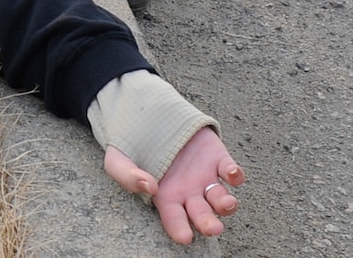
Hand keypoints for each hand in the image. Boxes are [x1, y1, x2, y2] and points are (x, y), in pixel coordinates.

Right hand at [105, 126, 244, 244]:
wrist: (147, 116)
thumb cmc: (132, 145)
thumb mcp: (117, 159)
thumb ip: (126, 175)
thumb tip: (148, 187)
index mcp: (165, 197)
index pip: (174, 219)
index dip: (179, 229)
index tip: (185, 237)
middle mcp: (189, 191)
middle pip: (203, 214)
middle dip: (209, 223)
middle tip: (213, 228)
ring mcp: (205, 176)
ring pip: (220, 197)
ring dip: (226, 203)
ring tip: (226, 202)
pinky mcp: (217, 158)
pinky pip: (231, 170)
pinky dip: (235, 174)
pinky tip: (232, 173)